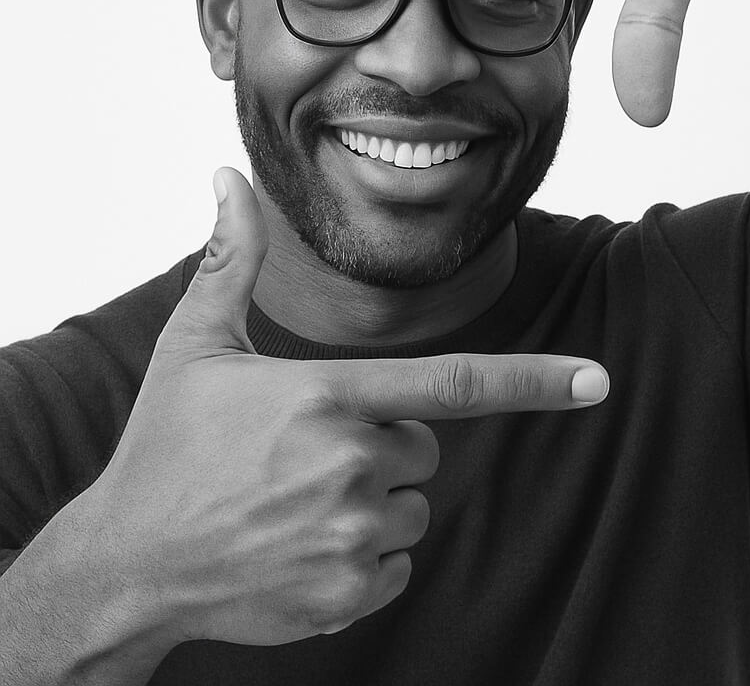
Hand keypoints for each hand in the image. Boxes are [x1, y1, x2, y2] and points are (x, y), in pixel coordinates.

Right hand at [82, 168, 608, 646]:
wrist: (126, 564)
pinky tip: (299, 545)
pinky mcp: (346, 597)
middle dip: (385, 442)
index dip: (535, 380)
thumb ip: (232, 260)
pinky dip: (362, 556)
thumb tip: (227, 180)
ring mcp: (349, 537)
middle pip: (423, 447)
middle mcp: (349, 465)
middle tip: (306, 452)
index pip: (454, 383)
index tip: (596, 379)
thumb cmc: (166, 448)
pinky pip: (396, 565)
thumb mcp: (196, 345)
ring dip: (372, 501)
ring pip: (411, 507)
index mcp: (327, 396)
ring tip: (295, 501)